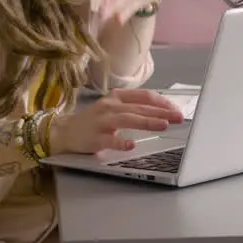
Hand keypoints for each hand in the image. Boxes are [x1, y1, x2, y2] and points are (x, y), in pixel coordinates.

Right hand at [48, 88, 183, 154]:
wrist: (63, 131)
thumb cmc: (94, 120)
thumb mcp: (113, 108)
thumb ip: (133, 107)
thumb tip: (162, 110)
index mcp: (117, 97)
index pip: (144, 96)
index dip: (162, 102)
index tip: (176, 109)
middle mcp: (110, 106)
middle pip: (139, 108)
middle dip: (161, 112)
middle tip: (178, 117)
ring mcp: (101, 121)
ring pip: (128, 120)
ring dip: (147, 122)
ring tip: (163, 125)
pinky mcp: (94, 138)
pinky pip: (109, 140)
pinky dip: (120, 142)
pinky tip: (131, 145)